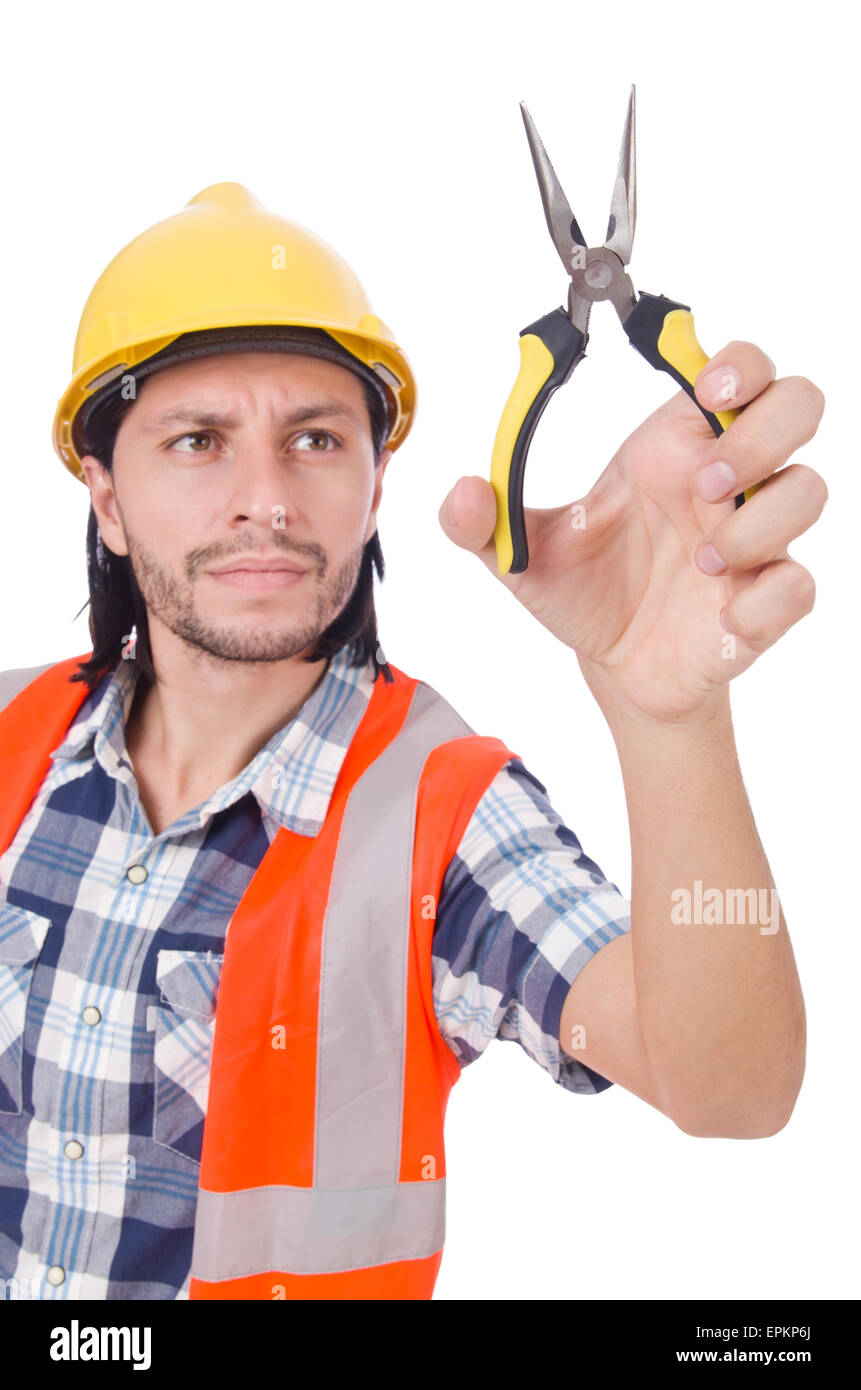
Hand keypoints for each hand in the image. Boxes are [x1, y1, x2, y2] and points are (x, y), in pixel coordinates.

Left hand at [438, 343, 825, 723]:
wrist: (613, 670)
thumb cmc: (587, 593)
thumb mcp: (525, 558)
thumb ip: (485, 523)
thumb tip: (460, 492)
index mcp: (673, 449)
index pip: (738, 370)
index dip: (739, 364)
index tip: (707, 388)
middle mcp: (724, 484)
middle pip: (798, 406)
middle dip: (759, 435)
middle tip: (702, 484)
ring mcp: (753, 540)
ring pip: (809, 491)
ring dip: (756, 522)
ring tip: (698, 562)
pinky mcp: (766, 602)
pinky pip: (799, 584)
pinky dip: (764, 597)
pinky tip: (720, 614)